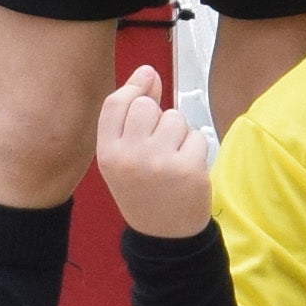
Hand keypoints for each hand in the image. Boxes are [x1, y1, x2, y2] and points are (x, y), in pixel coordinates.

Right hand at [94, 70, 214, 237]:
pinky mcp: (188, 169)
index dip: (134, 87)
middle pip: (148, 105)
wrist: (163, 234)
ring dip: (179, 133)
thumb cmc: (143, 188)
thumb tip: (148, 71)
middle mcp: (129, 157)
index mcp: (107, 153)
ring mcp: (159, 163)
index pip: (116, 103)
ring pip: (176, 118)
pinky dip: (195, 148)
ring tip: (171, 159)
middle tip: (158, 142)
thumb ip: (131, 115)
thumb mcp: (123, 156)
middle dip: (158, 115)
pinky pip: (197, 136)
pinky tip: (186, 169)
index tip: (147, 81)